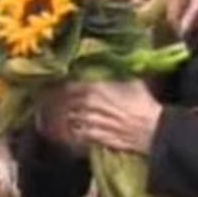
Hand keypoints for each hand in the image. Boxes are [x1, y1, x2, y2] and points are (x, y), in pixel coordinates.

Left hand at [39, 81, 162, 153]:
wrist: (155, 129)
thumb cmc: (143, 102)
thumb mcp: (130, 80)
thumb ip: (113, 70)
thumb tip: (104, 58)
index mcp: (95, 87)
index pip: (66, 85)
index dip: (55, 85)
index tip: (46, 84)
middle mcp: (89, 103)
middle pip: (62, 102)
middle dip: (51, 102)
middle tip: (42, 101)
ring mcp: (91, 121)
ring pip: (67, 119)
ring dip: (57, 118)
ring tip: (47, 117)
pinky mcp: (95, 137)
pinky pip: (75, 135)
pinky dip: (68, 133)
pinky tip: (64, 132)